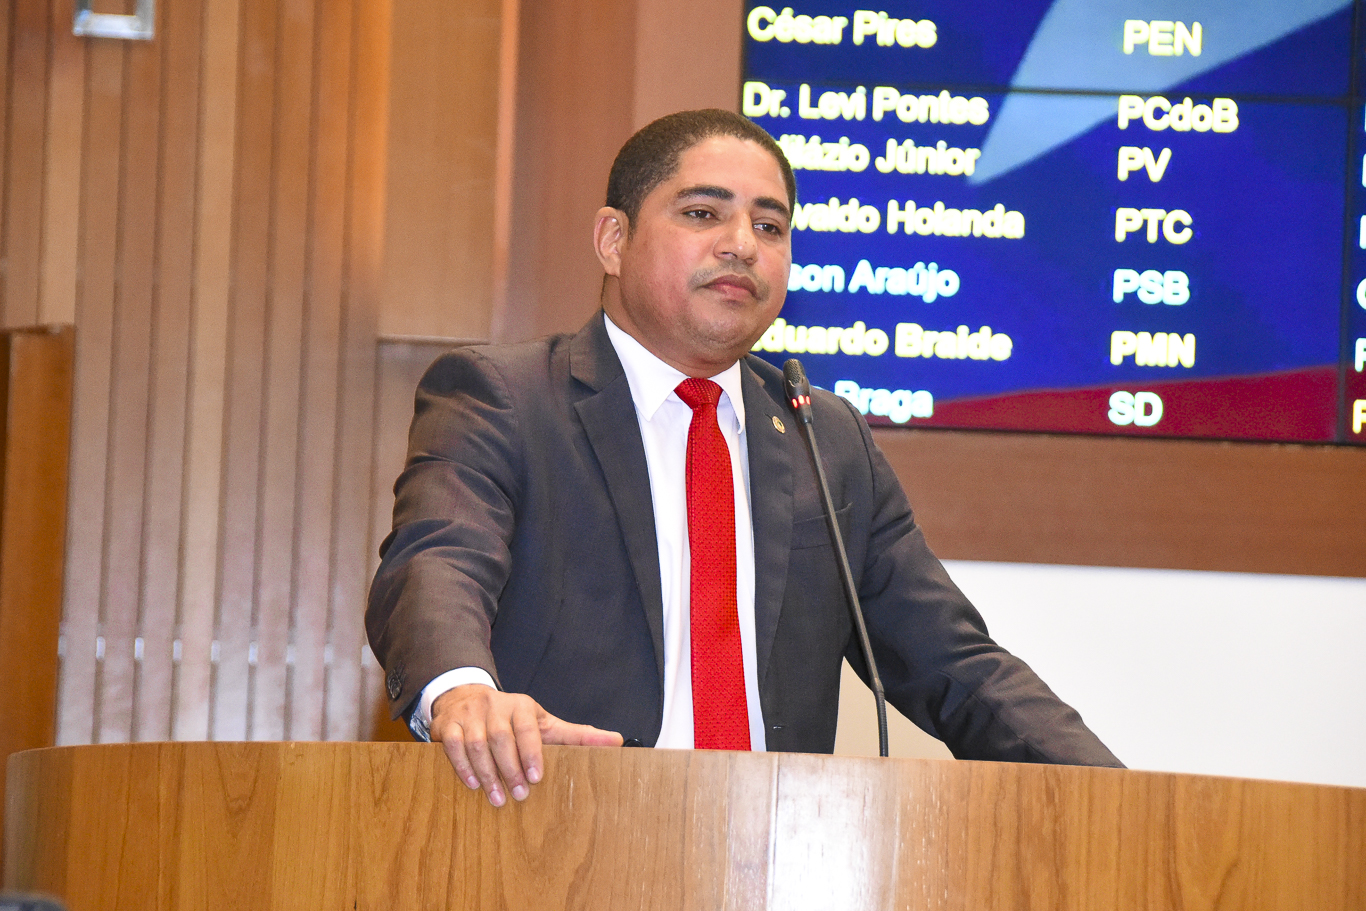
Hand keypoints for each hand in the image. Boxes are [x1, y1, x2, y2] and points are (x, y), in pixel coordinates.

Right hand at [430, 684, 623, 806]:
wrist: (466, 697)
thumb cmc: (513, 718)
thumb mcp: (544, 723)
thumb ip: (577, 735)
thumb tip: (617, 740)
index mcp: (522, 705)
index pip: (528, 727)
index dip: (532, 752)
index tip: (536, 777)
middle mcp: (495, 705)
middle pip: (501, 738)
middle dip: (509, 769)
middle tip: (519, 795)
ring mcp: (469, 714)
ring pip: (477, 743)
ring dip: (486, 773)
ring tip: (497, 798)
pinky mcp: (447, 724)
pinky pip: (453, 745)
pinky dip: (462, 766)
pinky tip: (472, 784)